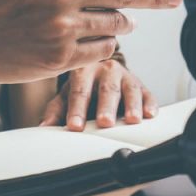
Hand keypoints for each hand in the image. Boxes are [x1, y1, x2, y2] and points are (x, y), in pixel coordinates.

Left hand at [40, 59, 157, 130]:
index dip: (77, 110)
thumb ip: (56, 110)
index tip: (74, 126)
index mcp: (84, 70)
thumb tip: (45, 127)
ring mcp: (126, 77)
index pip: (79, 91)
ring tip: (132, 120)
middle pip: (106, 89)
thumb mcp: (66, 94)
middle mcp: (106, 70)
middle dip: (106, 107)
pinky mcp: (141, 86)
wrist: (102, 68)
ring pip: (130, 90)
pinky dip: (150, 104)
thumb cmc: (82, 85)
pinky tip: (150, 114)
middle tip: (105, 122)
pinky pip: (148, 94)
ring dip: (132, 105)